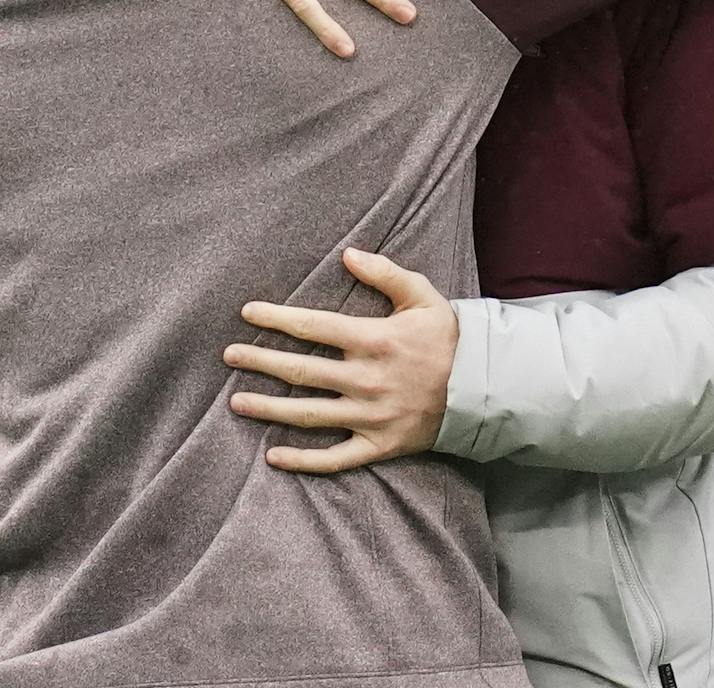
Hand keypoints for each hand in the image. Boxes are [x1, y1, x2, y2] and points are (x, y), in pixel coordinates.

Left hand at [222, 248, 457, 473]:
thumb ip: (384, 273)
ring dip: (268, 409)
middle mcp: (366, 379)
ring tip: (236, 402)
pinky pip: (334, 458)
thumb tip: (348, 253)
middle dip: (260, 361)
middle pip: (300, 371)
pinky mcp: (378, 446)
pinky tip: (273, 456)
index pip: (313, 327)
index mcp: (374, 340)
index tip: (247, 314)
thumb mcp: (422, 295)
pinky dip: (303, 460)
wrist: (484, 389)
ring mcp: (370, 416)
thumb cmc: (448, 338)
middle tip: (229, 356)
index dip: (276, 319)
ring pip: (308, 414)